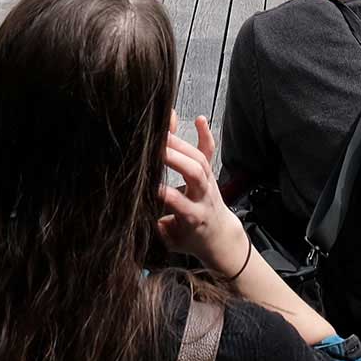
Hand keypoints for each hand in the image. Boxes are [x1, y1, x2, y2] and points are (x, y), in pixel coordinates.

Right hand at [155, 115, 250, 277]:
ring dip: (180, 144)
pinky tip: (200, 119)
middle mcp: (203, 197)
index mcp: (193, 216)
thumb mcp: (173, 241)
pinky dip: (205, 135)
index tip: (147, 185)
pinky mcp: (211, 174)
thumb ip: (159, 231)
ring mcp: (209, 183)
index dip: (163, 192)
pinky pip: (210, 153)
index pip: (177, 201)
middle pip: (193, 173)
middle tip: (153, 147)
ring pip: (199, 160)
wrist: (220, 237)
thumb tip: (141, 219)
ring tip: (160, 132)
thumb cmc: (191, 239)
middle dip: (175, 158)